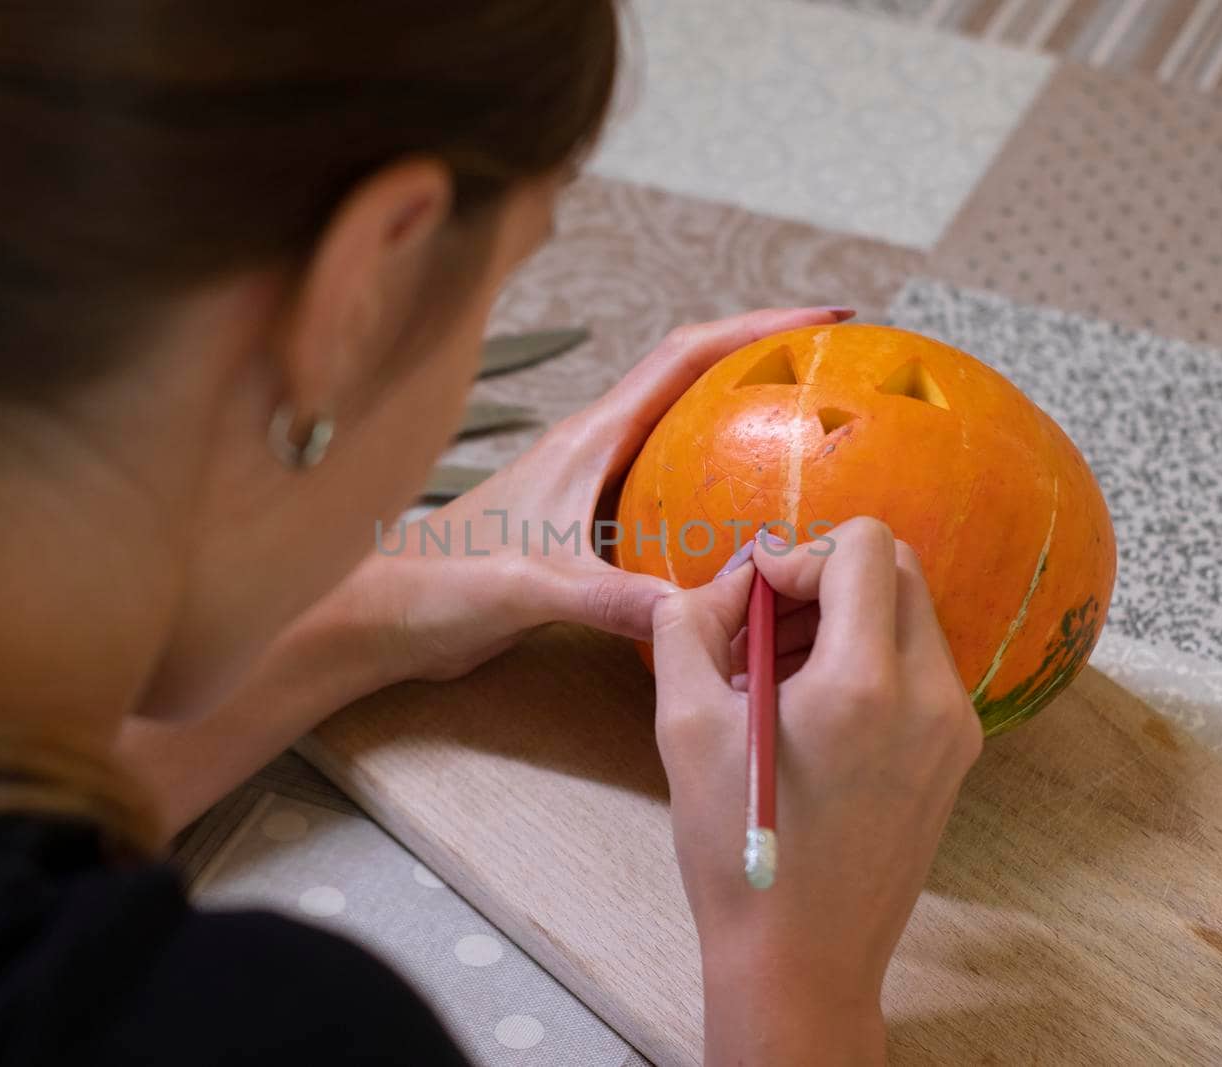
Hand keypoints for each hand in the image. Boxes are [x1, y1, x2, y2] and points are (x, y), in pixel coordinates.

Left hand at [342, 306, 851, 683]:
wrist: (384, 614)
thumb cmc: (439, 584)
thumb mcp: (529, 586)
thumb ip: (607, 597)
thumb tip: (698, 609)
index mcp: (588, 438)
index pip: (685, 359)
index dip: (757, 329)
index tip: (825, 319)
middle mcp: (595, 449)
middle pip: (695, 382)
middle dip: (766, 362)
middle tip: (837, 369)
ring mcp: (591, 486)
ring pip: (684, 437)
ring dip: (742, 424)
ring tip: (809, 435)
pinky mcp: (587, 528)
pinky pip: (668, 493)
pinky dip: (713, 491)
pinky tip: (746, 524)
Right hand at [652, 519, 982, 1065]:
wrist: (801, 961)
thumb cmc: (737, 851)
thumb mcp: (684, 726)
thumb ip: (690, 626)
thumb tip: (720, 584)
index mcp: (865, 685)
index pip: (864, 547)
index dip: (799, 552)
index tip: (753, 596)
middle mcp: (930, 697)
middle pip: (896, 571)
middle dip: (824, 577)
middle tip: (763, 626)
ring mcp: (955, 729)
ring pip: (910, 618)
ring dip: (845, 617)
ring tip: (776, 675)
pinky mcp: (956, 756)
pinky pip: (918, 669)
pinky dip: (867, 660)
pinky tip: (811, 713)